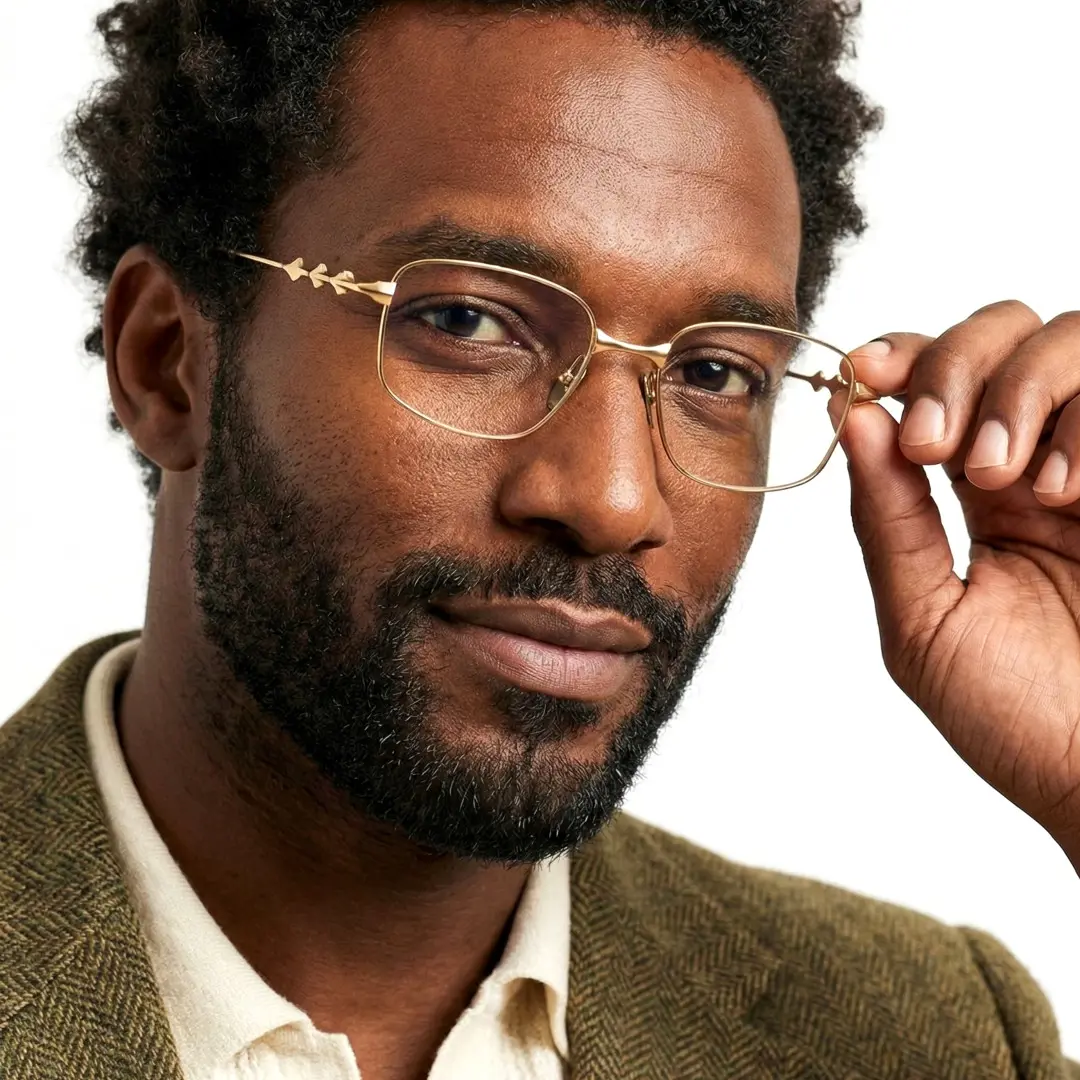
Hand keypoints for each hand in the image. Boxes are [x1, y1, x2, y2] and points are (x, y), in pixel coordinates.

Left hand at [835, 302, 1079, 865]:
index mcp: (976, 494)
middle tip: (935, 448)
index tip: (862, 375)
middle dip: (953, 368)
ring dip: (1019, 391)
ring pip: (1068, 340)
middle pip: (998, 333)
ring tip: (1008, 484)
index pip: (932, 382)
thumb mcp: (924, 621)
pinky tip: (1066, 496)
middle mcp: (1043, 462)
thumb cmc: (1019, 720)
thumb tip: (853, 418)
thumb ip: (888, 521)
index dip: (898, 358)